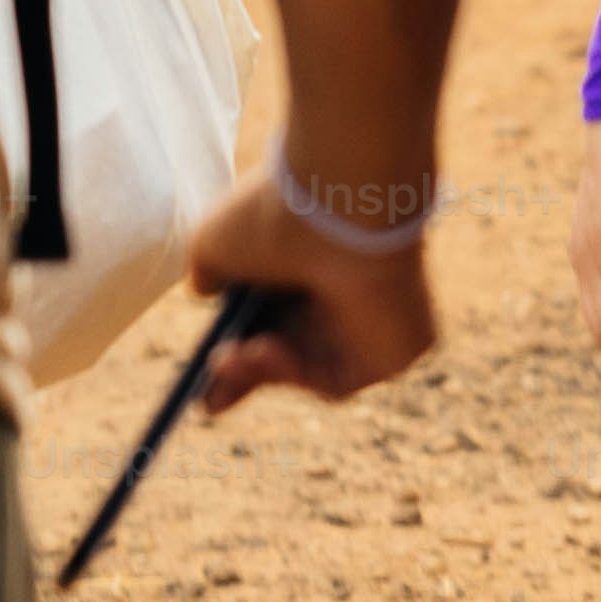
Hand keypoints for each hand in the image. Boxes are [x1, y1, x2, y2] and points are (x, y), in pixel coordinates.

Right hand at [184, 168, 440, 414]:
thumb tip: (209, 293)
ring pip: (307, 370)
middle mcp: (339, 294)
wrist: (341, 203)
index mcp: (303, 264)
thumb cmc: (274, 216)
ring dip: (264, 371)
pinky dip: (301, 376)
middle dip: (244, 375)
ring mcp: (369, 324)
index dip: (233, 353)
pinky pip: (340, 380)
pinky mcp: (397, 349)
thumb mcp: (217, 245)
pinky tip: (278, 351)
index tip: (202, 386)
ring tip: (243, 353)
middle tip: (211, 398)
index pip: (269, 319)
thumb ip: (209, 276)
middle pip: (288, 353)